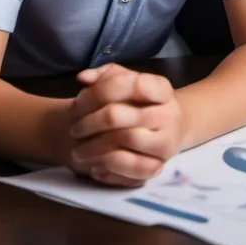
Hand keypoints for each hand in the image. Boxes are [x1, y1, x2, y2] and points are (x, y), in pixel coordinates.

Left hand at [66, 63, 184, 186]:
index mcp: (162, 89)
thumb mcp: (130, 84)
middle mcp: (168, 114)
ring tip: (77, 151)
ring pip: (122, 141)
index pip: (131, 84)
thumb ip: (106, 76)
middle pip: (117, 115)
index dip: (99, 91)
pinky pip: (129, 168)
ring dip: (92, 147)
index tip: (78, 100)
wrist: (172, 129)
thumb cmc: (143, 104)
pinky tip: (95, 167)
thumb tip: (83, 77)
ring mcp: (165, 141)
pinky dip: (108, 168)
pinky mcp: (159, 165)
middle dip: (88, 123)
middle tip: (73, 129)